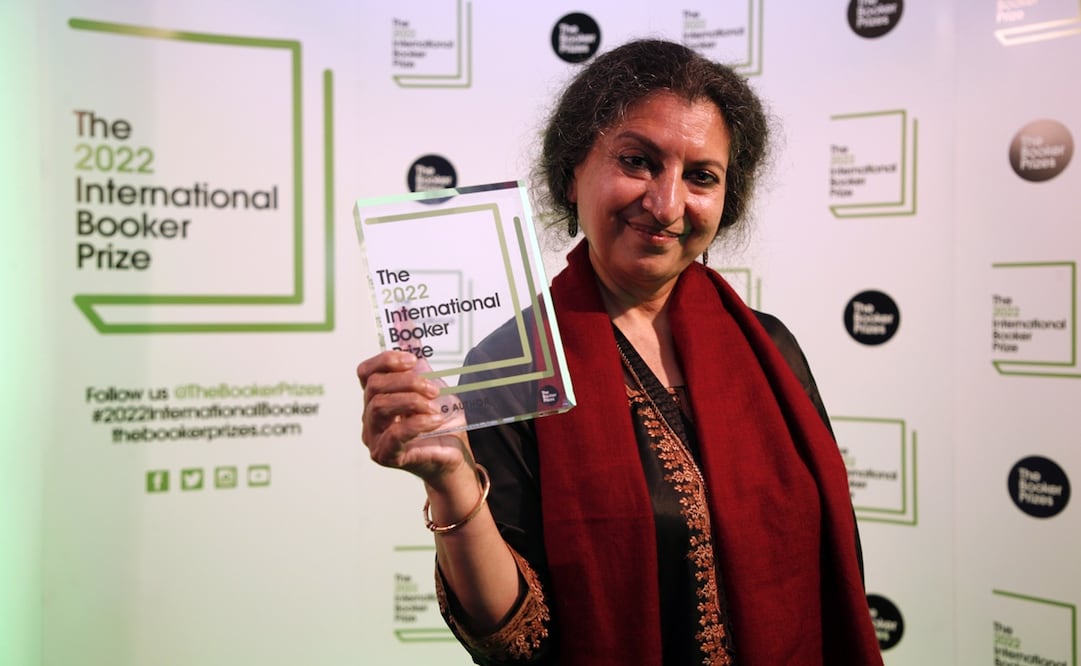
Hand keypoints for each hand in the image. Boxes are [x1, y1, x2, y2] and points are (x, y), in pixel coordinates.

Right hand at [357, 350, 469, 480]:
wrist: (452, 454)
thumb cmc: (439, 423)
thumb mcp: (432, 391)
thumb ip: (421, 371)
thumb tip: (413, 346)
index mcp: (377, 397)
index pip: (366, 372)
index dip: (385, 361)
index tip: (412, 360)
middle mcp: (370, 416)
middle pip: (374, 386)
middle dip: (407, 382)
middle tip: (433, 389)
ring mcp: (374, 437)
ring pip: (379, 406)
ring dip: (411, 401)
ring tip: (434, 406)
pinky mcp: (385, 455)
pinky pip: (394, 434)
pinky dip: (418, 423)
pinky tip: (435, 420)